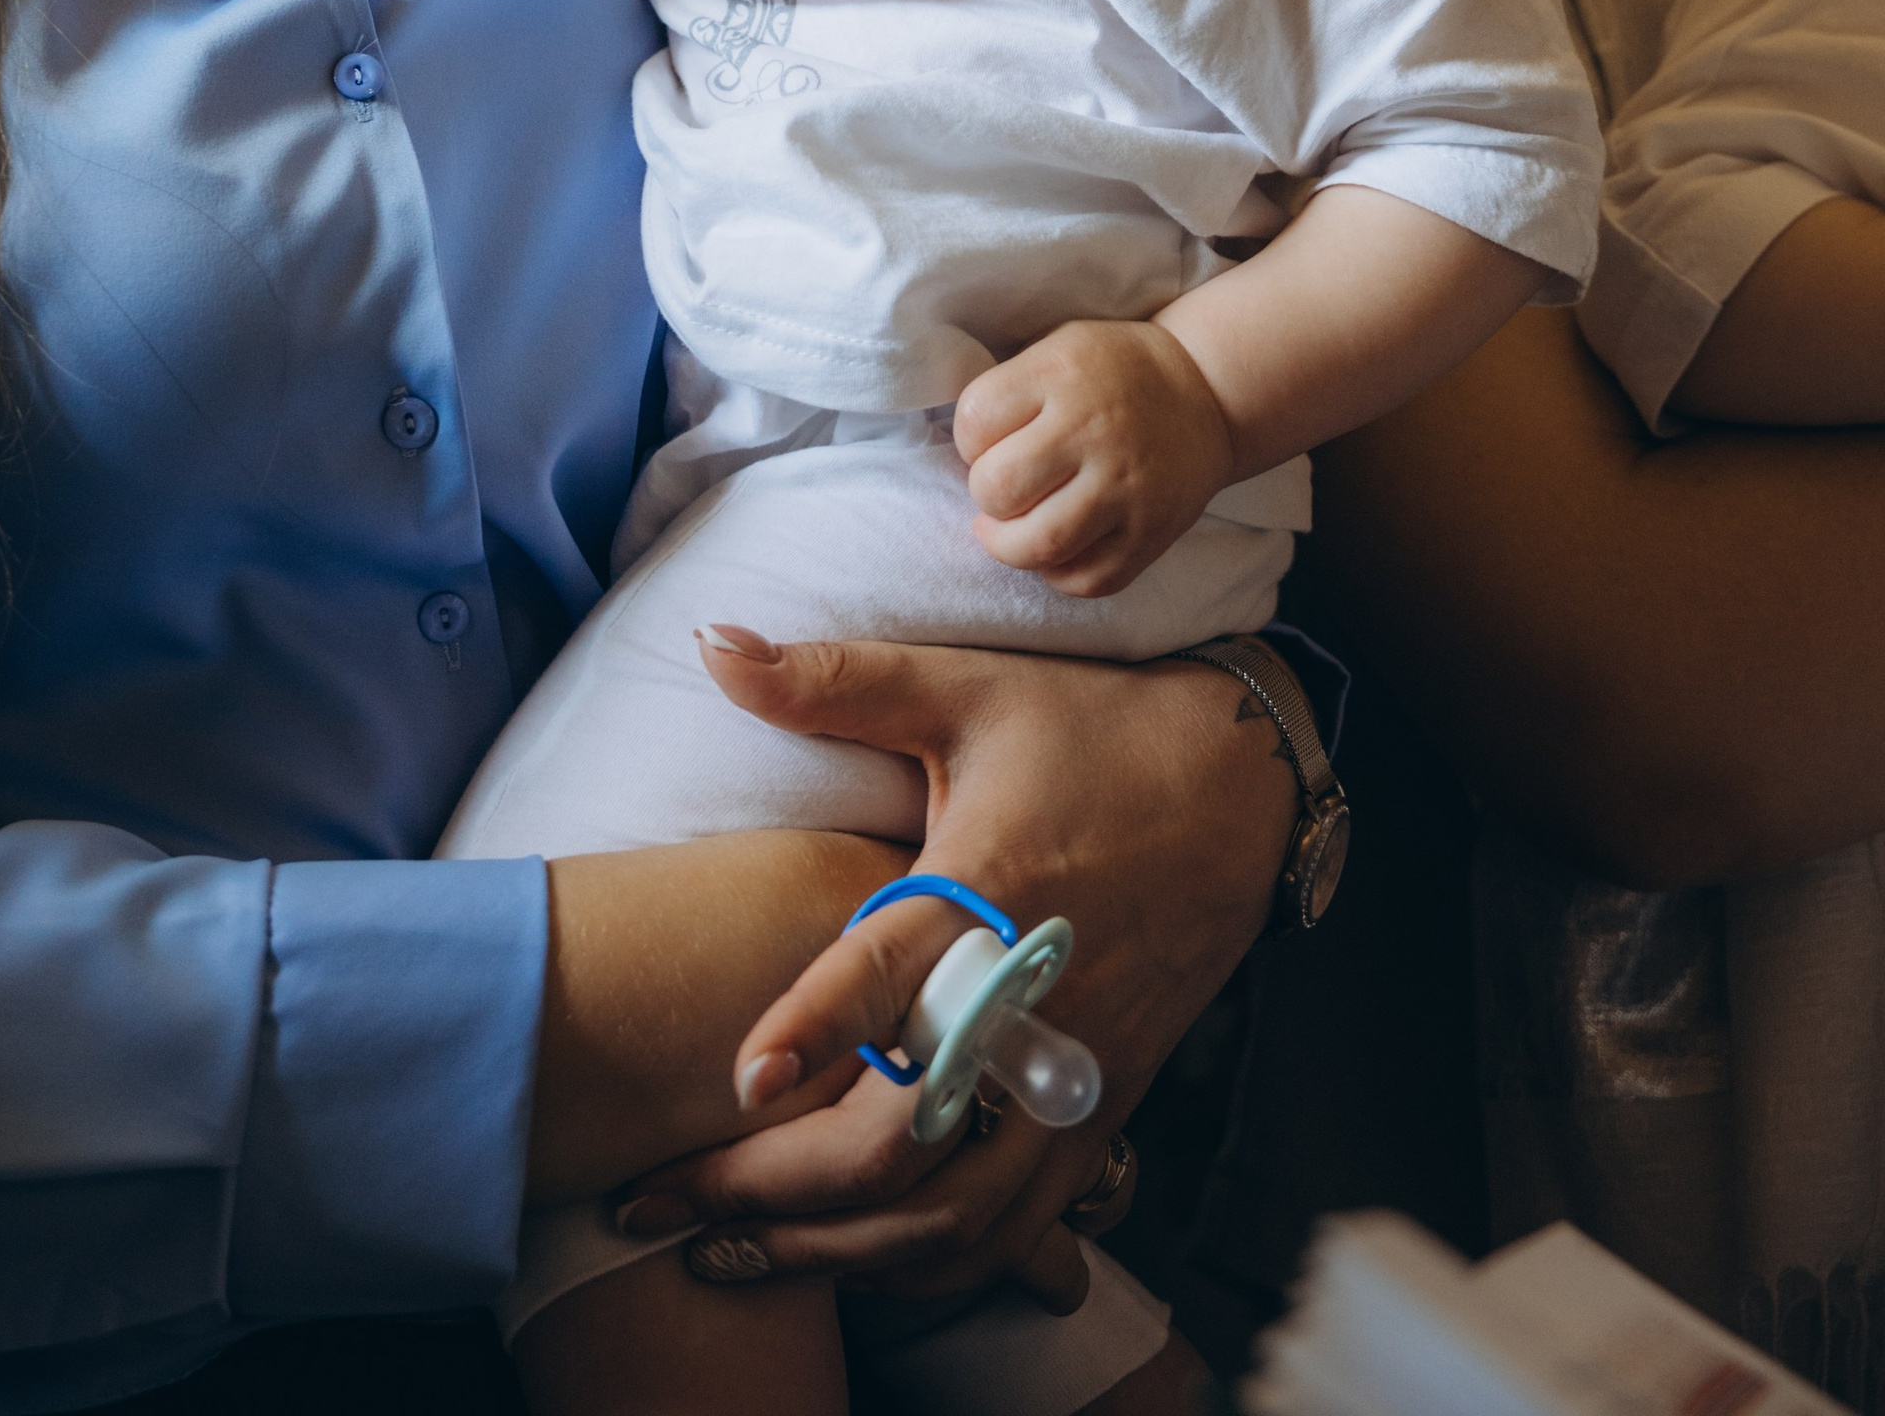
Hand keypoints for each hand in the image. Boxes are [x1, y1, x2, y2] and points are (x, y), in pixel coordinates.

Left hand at [618, 633, 1297, 1299]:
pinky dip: (925, 1262)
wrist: (1245, 784)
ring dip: (838, 1249)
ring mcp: (1073, 1071)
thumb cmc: (1091, 727)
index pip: (900, 972)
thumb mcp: (963, 688)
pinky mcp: (1100, 1109)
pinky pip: (1012, 1229)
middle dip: (778, 1187)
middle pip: (909, 1139)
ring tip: (728, 1255)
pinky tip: (848, 1258)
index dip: (819, 1027)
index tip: (740, 1079)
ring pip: (957, 1215)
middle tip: (659, 1201)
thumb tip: (712, 642)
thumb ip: (832, 680)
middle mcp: (1037, 999)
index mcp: (995, 889)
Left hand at [954, 320, 1235, 592]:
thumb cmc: (1113, 371)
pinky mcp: (1150, 535)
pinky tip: (1055, 549)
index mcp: (1061, 374)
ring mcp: (1125, 489)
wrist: (1205, 392)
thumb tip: (956, 453)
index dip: (969, 438)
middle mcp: (1093, 432)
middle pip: (996, 488)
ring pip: (1036, 545)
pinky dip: (1056, 573)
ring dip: (1007, 544)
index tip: (989, 441)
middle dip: (985, 493)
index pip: (974, 421)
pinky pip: (1085, 580)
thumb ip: (1009, 390)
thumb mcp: (1057, 348)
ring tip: (1010, 529)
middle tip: (1001, 485)